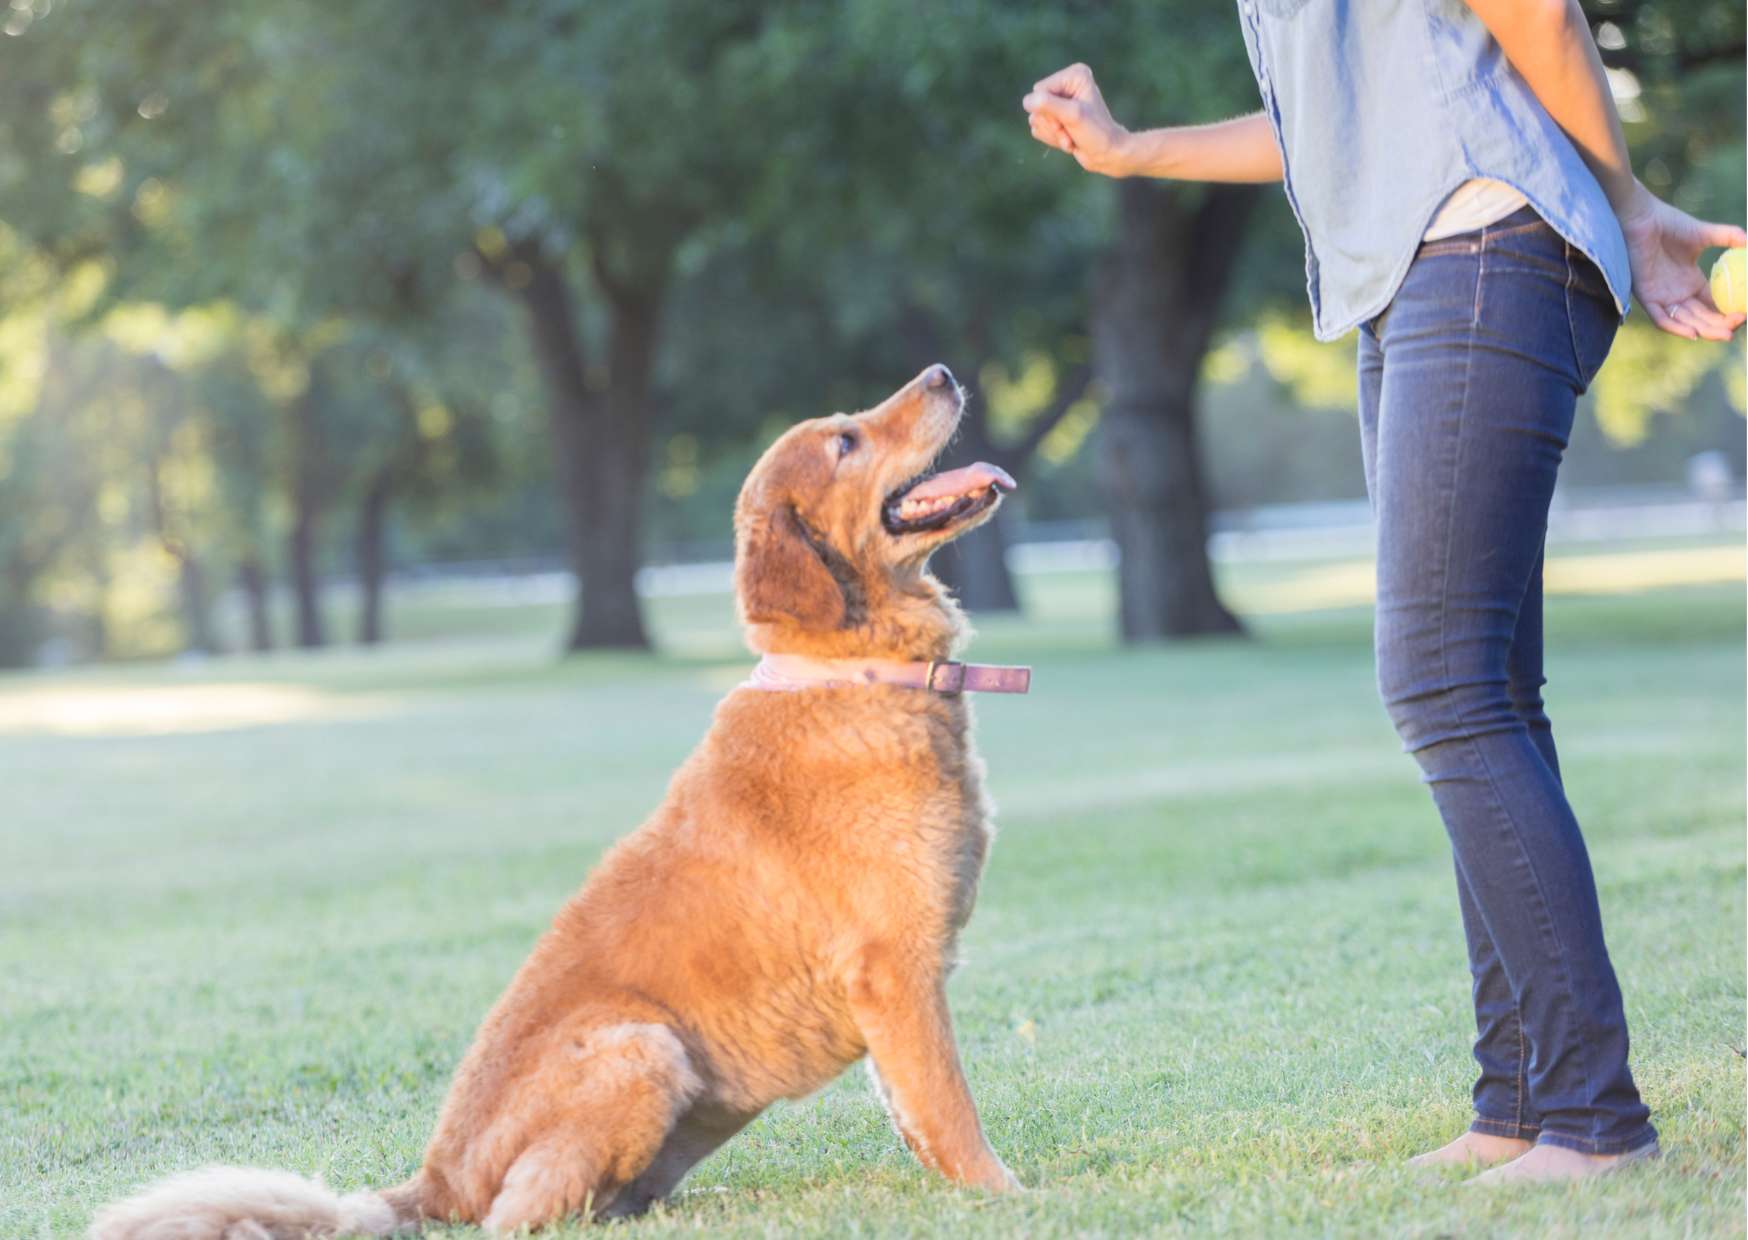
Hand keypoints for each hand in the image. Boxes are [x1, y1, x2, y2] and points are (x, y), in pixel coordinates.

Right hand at [1022, 64, 1131, 177]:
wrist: (1107, 155)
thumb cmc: (1096, 133)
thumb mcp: (1073, 116)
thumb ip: (1049, 104)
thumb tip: (1026, 101)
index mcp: (1074, 75)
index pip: (1040, 90)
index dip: (1049, 110)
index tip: (1069, 121)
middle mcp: (1065, 85)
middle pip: (1036, 105)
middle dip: (1052, 125)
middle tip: (1071, 132)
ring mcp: (1060, 101)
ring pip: (1035, 118)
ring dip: (1052, 134)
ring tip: (1071, 137)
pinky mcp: (1055, 117)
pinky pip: (1037, 128)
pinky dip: (1050, 138)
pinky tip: (1067, 139)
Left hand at [1617, 183, 1746, 340]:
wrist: (1642, 218)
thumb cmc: (1670, 224)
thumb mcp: (1704, 234)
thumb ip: (1728, 237)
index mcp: (1691, 281)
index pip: (1712, 304)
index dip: (1727, 312)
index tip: (1744, 314)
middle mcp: (1677, 293)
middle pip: (1700, 317)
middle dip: (1719, 325)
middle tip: (1737, 328)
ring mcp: (1661, 296)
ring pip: (1684, 320)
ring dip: (1704, 329)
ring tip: (1725, 334)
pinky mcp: (1645, 295)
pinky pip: (1660, 318)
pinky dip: (1676, 327)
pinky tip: (1694, 332)